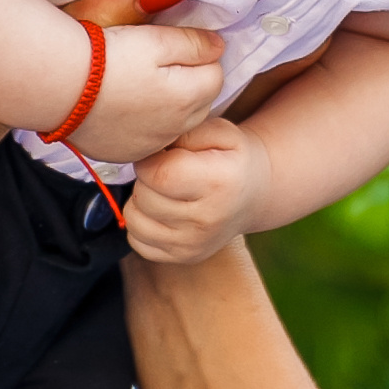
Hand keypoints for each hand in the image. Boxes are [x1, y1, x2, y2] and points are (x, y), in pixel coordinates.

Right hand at [55, 0, 224, 160]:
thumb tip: (219, 47)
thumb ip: (195, 43)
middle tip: (156, 64)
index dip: (198, 56)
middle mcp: (176, 129)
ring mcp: (150, 145)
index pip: (216, 74)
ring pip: (175, 123)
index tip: (174, 47)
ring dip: (167, 107)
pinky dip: (143, 125)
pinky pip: (147, 140)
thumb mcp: (157, 39)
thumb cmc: (108, 58)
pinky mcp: (124, 154)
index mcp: (189, 97)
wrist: (56, 87)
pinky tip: (122, 107)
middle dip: (188, 83)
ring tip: (139, 86)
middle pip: (200, 102)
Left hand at [126, 119, 271, 265]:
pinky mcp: (183, 257)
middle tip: (166, 172)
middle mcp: (207, 220)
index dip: (149, 159)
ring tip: (163, 191)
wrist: (253, 194)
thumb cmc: (230, 157)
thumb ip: (183, 132)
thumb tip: (149, 146)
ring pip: (135, 220)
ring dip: (141, 201)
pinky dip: (142, 223)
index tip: (161, 155)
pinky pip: (136, 240)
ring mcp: (194, 244)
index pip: (158, 173)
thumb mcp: (218, 131)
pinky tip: (162, 212)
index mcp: (218, 183)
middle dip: (146, 179)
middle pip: (145, 197)